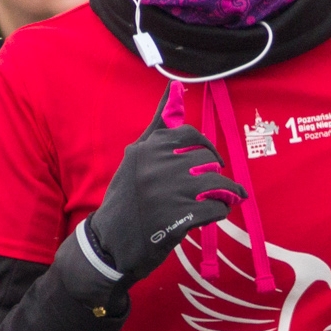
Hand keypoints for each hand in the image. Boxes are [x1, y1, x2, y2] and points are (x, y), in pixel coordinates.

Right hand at [87, 82, 245, 283]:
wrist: (108, 244)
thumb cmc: (127, 197)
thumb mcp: (136, 157)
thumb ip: (159, 125)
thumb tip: (175, 86)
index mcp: (147, 148)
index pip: (192, 136)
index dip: (205, 150)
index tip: (207, 162)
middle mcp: (156, 167)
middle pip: (208, 161)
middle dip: (213, 176)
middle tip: (209, 188)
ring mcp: (167, 193)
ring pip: (218, 184)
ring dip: (223, 195)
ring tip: (217, 201)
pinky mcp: (177, 219)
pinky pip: (216, 208)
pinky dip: (218, 212)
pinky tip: (208, 216)